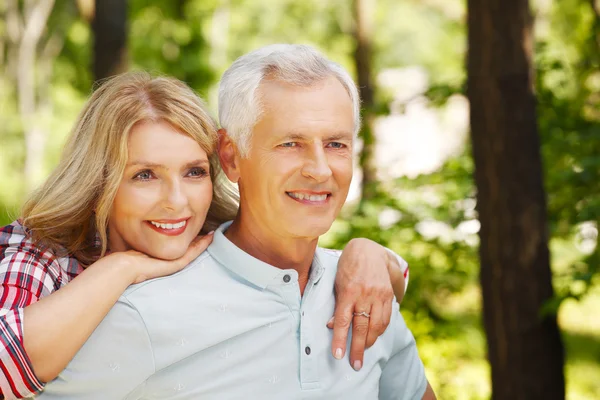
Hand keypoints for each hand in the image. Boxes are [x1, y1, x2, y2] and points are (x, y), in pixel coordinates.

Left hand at [108, 232, 213, 283]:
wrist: (125, 268)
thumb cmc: (129, 259)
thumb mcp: (139, 247)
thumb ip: (144, 242)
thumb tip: (140, 233)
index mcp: (164, 257)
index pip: (180, 247)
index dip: (190, 240)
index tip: (197, 232)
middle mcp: (171, 261)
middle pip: (189, 249)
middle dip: (199, 241)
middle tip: (212, 234)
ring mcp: (175, 262)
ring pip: (193, 251)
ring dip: (203, 243)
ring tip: (214, 235)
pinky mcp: (176, 263)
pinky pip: (193, 252)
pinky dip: (202, 245)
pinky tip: (209, 238)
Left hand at [329, 238, 394, 370]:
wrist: (368, 250)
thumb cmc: (347, 267)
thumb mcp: (337, 283)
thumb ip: (338, 305)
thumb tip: (333, 326)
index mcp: (349, 291)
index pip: (344, 320)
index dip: (340, 340)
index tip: (338, 355)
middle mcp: (365, 294)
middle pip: (361, 327)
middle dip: (357, 348)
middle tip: (355, 365)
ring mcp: (379, 295)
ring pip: (376, 325)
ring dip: (369, 341)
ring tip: (363, 352)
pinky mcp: (388, 295)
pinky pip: (386, 318)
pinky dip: (379, 330)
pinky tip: (373, 337)